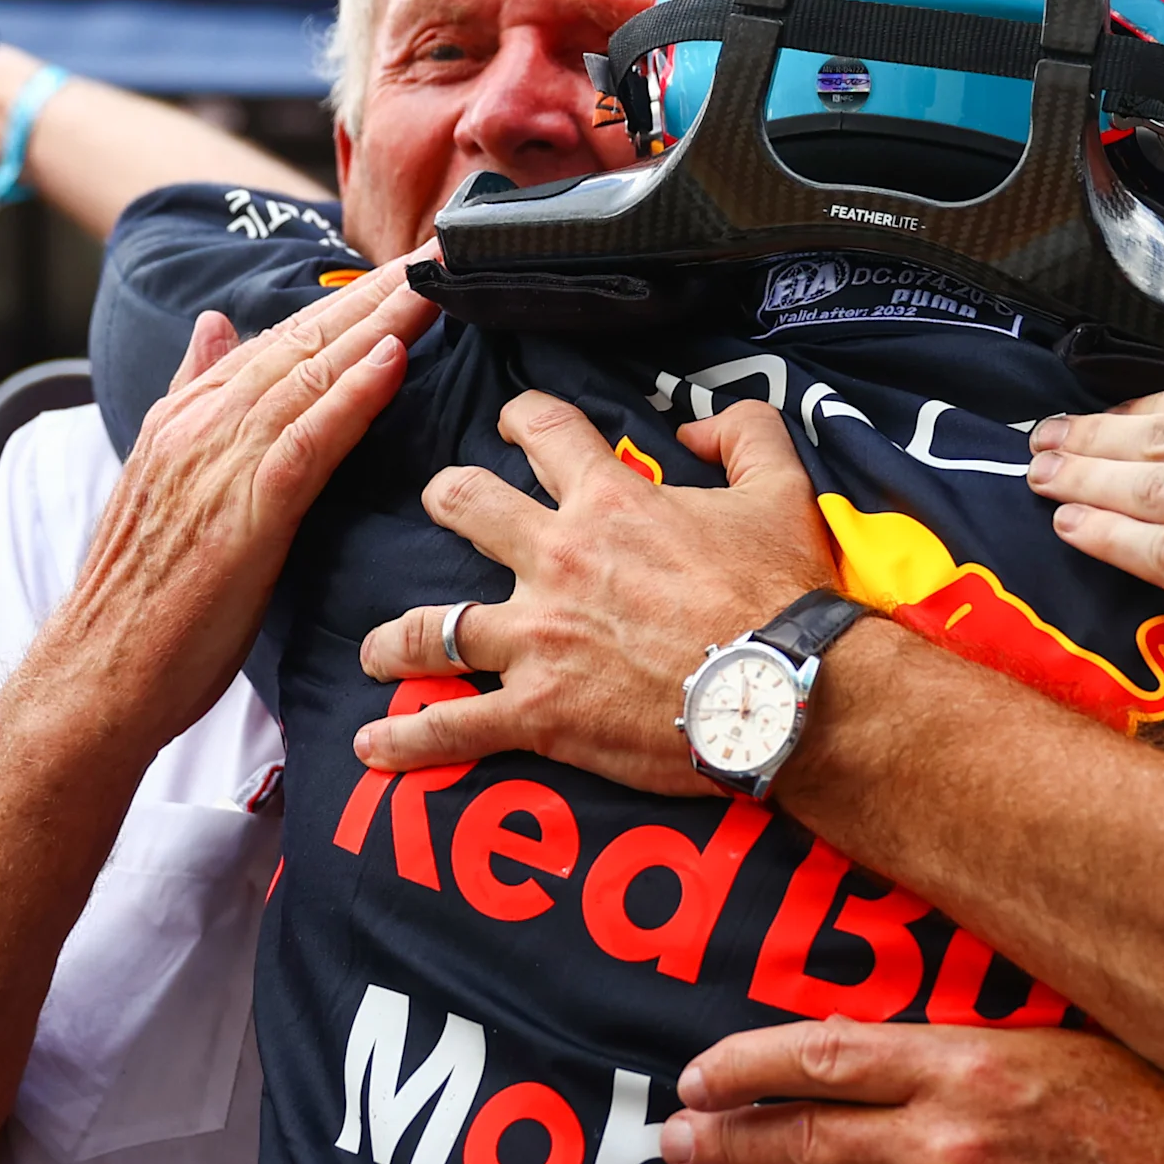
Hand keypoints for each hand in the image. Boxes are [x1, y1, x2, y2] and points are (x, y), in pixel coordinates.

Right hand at [39, 262, 434, 746]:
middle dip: (375, 292)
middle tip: (439, 249)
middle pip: (302, 341)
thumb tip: (213, 327)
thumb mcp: (166, 482)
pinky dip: (352, 394)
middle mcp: (199, 427)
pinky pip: (307, 439)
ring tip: (433, 282)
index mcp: (185, 419)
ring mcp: (216, 466)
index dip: (343, 299)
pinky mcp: (242, 514)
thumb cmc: (142, 597)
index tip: (404, 266)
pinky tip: (393, 357)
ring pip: (310, 375)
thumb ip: (195, 401)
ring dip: (378, 323)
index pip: (278, 340)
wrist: (96, 673)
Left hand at [352, 393, 835, 788]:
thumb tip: (698, 426)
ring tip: (377, 651)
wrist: (788, 691)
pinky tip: (375, 746)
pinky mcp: (539, 712)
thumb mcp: (782, 489)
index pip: (541, 428)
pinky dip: (409, 739)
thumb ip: (745, 434)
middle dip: (444, 500)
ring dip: (395, 638)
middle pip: (461, 503)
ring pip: (430, 624)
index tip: (513, 424)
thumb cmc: (784, 593)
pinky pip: (453, 726)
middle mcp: (556, 560)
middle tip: (442, 510)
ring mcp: (537, 639)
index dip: (521, 418)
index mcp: (609, 501)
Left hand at [665, 1020, 1163, 1163]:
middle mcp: (947, 1146)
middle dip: (722, 1140)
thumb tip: (858, 1035)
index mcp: (969, 1064)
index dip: (742, 1067)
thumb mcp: (1056, 1036)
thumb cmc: (1149, 1111)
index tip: (697, 1073)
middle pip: (800, 1139)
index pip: (819, 1056)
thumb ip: (956, 1039)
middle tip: (674, 1138)